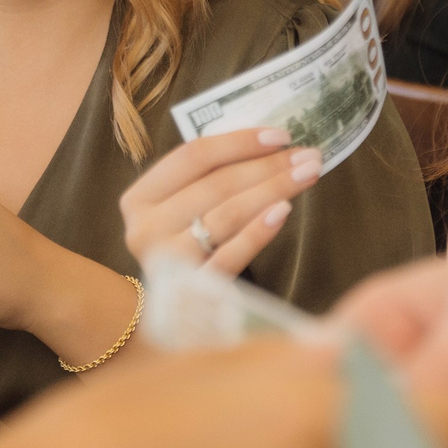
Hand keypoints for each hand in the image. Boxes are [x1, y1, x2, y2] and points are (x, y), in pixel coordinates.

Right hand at [120, 128, 319, 275]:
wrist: (177, 311)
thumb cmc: (190, 244)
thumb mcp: (186, 208)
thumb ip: (211, 177)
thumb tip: (271, 143)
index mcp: (139, 199)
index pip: (193, 156)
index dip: (239, 141)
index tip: (281, 135)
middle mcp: (145, 229)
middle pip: (216, 184)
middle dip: (268, 166)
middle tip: (308, 156)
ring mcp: (166, 262)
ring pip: (227, 215)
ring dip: (273, 190)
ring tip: (306, 176)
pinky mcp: (191, 292)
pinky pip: (230, 255)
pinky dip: (258, 232)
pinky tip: (284, 211)